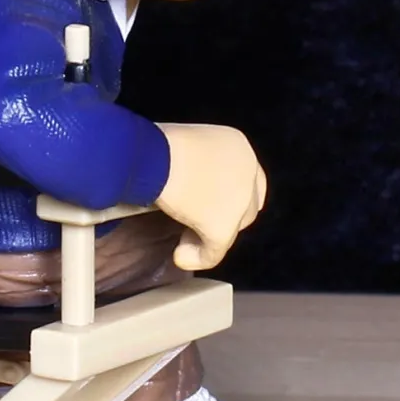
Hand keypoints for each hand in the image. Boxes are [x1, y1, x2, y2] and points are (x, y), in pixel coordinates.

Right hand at [154, 123, 266, 270]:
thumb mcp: (185, 144)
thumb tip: (185, 188)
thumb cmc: (155, 143)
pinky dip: (199, 257)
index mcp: (237, 145)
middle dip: (223, 217)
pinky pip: (214, 251)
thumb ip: (196, 164)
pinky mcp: (223, 226)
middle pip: (246, 206)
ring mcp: (239, 200)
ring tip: (183, 240)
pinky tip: (180, 256)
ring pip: (231, 230)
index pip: (249, 178)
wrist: (150, 153)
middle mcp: (247, 171)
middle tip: (193, 222)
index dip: (231, 195)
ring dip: (209, 237)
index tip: (207, 203)